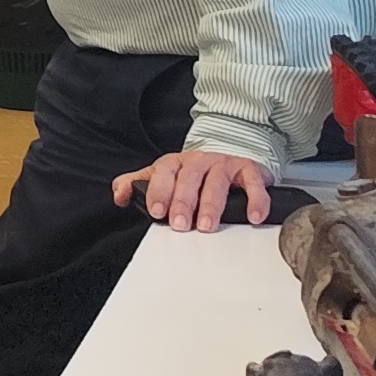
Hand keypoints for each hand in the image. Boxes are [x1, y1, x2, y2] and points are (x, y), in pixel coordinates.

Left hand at [112, 146, 272, 230]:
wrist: (229, 150)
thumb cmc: (193, 171)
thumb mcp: (163, 175)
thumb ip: (138, 184)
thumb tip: (120, 195)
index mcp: (175, 163)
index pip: (163, 174)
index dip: (159, 192)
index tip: (156, 212)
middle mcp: (198, 161)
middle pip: (189, 179)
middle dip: (183, 202)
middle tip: (181, 224)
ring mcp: (223, 164)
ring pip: (216, 182)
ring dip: (211, 205)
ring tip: (208, 225)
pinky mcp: (249, 170)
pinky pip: (253, 184)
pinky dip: (254, 200)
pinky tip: (252, 216)